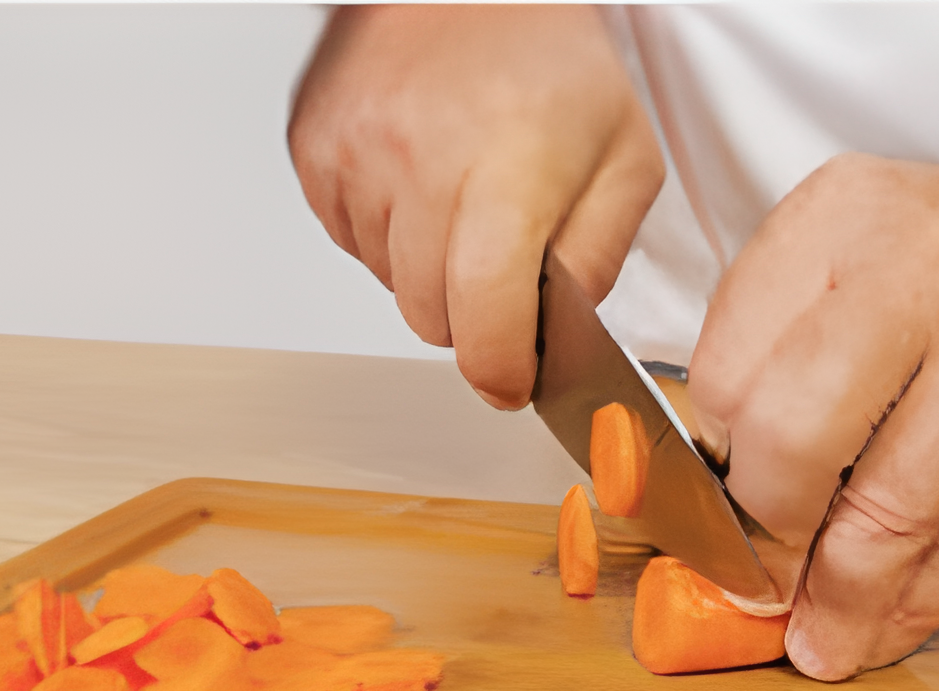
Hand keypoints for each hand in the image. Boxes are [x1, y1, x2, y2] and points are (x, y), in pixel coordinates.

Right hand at [288, 4, 660, 408]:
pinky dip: (386, 233)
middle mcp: (418, 166)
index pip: (484, 322)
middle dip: (471, 317)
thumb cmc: (552, 59)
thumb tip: (559, 332)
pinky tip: (421, 184)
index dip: (500, 372)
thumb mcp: (624, 162)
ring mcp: (356, 155)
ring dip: (427, 272)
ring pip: (387, 281)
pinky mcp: (314, 146)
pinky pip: (348, 237)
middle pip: (429, 315)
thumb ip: (599, 259)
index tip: (512, 383)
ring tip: (463, 208)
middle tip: (502, 274)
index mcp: (504, 177)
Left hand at [687, 5, 938, 680]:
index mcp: (840, 222)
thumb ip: (768, 346)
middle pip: (801, 435)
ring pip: (895, 512)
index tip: (704, 517)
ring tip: (816, 645)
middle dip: (767, 535)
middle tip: (756, 585)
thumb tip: (709, 491)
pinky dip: (919, 606)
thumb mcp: (840, 251)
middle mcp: (921, 278)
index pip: (732, 370)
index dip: (709, 466)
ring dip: (844, 600)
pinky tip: (883, 630)